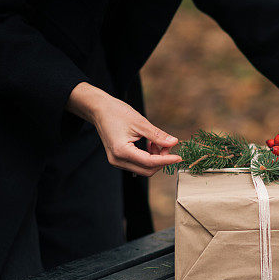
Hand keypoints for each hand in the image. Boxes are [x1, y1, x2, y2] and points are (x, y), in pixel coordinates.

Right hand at [66, 82, 181, 175]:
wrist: (99, 110)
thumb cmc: (116, 112)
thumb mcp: (140, 122)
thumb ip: (157, 135)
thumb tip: (174, 143)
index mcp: (121, 151)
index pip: (149, 162)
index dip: (166, 160)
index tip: (179, 157)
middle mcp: (117, 160)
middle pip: (147, 170)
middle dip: (161, 160)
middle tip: (167, 145)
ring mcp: (117, 161)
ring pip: (143, 169)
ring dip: (155, 159)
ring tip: (157, 142)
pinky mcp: (118, 159)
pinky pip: (137, 164)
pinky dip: (148, 157)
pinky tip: (150, 144)